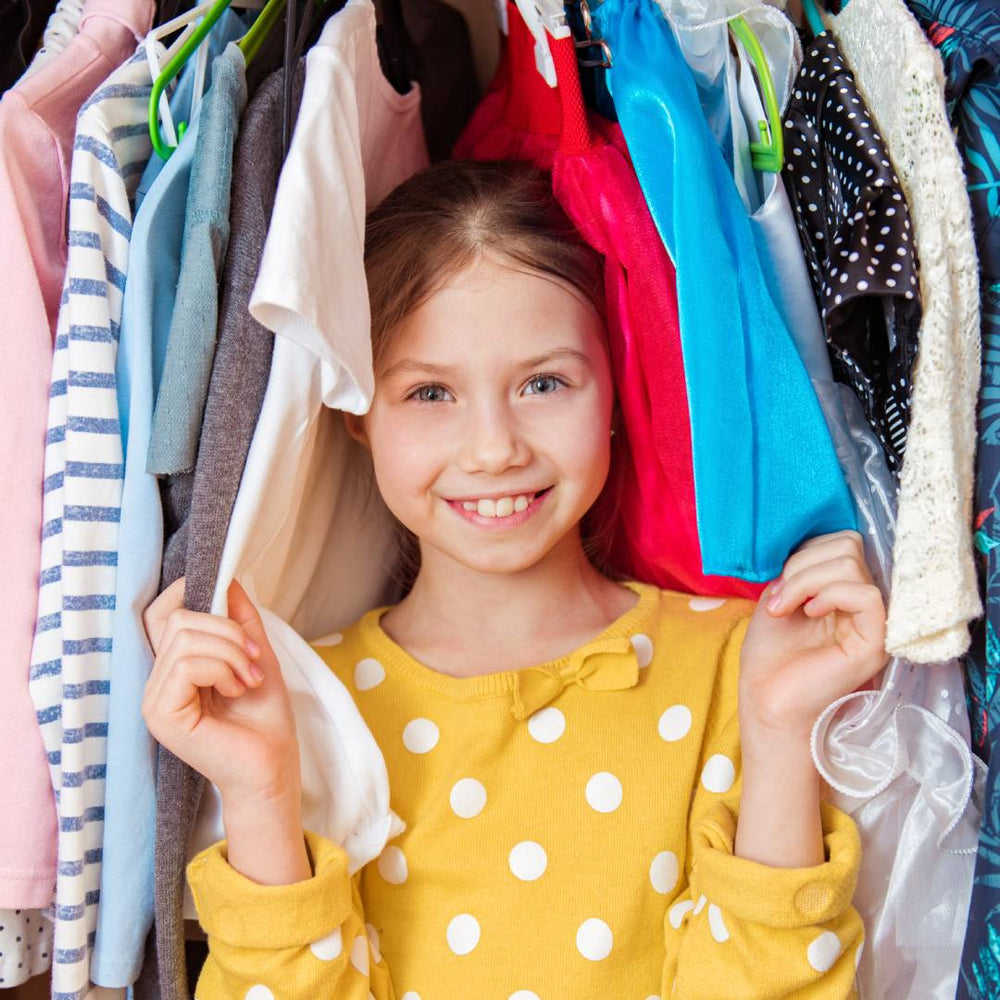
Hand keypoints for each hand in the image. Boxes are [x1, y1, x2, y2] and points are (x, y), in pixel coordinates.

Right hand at [141, 578, 301, 805]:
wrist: (273, 765)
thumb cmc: (266, 718)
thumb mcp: (257, 653)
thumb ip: (240, 618)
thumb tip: (227, 577)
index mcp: (175, 666)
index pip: (162, 612)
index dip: (188, 593)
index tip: (226, 601)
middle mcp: (158, 681)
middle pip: (180, 618)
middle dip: (228, 631)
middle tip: (254, 661)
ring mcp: (154, 699)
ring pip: (185, 638)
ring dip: (231, 652)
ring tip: (249, 679)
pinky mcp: (160, 714)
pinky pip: (186, 664)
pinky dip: (222, 669)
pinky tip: (236, 691)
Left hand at [739, 530, 887, 738]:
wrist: (765, 699)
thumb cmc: (769, 654)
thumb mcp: (778, 595)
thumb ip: (798, 567)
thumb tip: (808, 542)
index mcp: (843, 590)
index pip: (841, 541)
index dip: (805, 551)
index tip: (777, 583)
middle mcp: (863, 602)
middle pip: (849, 544)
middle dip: (802, 564)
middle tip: (780, 597)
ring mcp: (874, 621)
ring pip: (852, 565)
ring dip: (804, 580)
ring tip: (783, 608)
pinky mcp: (877, 641)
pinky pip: (866, 594)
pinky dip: (829, 594)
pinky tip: (809, 614)